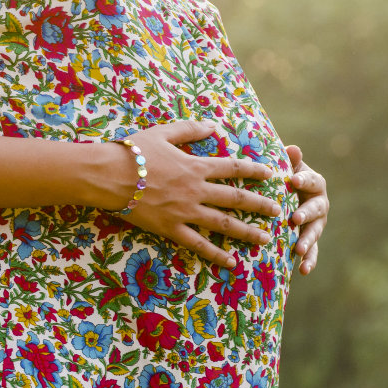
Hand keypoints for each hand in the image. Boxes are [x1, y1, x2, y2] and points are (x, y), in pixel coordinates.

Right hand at [107, 120, 281, 268]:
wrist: (109, 176)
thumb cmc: (133, 152)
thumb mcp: (163, 132)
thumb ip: (190, 129)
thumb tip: (213, 125)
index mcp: (196, 166)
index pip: (233, 168)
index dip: (254, 171)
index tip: (270, 174)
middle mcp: (196, 190)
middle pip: (236, 198)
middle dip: (260, 205)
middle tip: (278, 211)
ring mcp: (185, 212)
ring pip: (223, 224)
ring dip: (247, 232)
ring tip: (266, 239)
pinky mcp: (171, 229)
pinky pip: (198, 244)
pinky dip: (216, 254)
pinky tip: (231, 262)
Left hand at [286, 144, 328, 274]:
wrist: (287, 195)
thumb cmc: (284, 178)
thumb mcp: (288, 167)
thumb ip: (291, 161)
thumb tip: (292, 149)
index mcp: (315, 183)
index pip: (312, 180)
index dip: (303, 180)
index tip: (292, 180)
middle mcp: (320, 204)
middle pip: (317, 209)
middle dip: (307, 214)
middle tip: (296, 218)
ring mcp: (317, 223)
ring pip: (315, 232)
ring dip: (308, 241)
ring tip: (299, 250)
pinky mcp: (311, 239)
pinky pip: (313, 252)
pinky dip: (309, 261)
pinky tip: (303, 271)